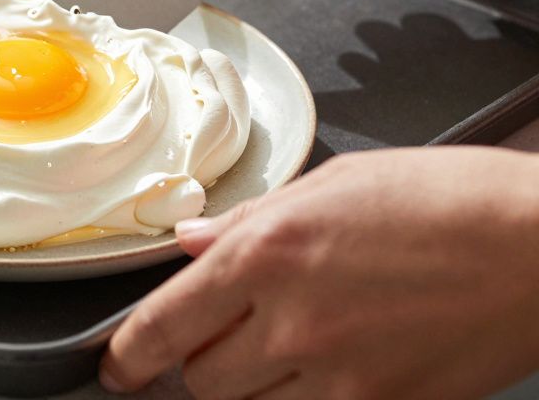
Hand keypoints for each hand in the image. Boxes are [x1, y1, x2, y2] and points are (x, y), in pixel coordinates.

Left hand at [100, 146, 538, 398]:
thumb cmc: (447, 199)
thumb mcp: (333, 185)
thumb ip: (251, 221)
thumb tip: (191, 242)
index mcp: (266, 253)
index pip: (161, 325)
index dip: (126, 356)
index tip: (117, 367)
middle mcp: (291, 321)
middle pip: (201, 379)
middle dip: (201, 359)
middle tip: (228, 334)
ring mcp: (340, 376)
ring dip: (254, 384)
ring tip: (294, 343)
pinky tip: (338, 365)